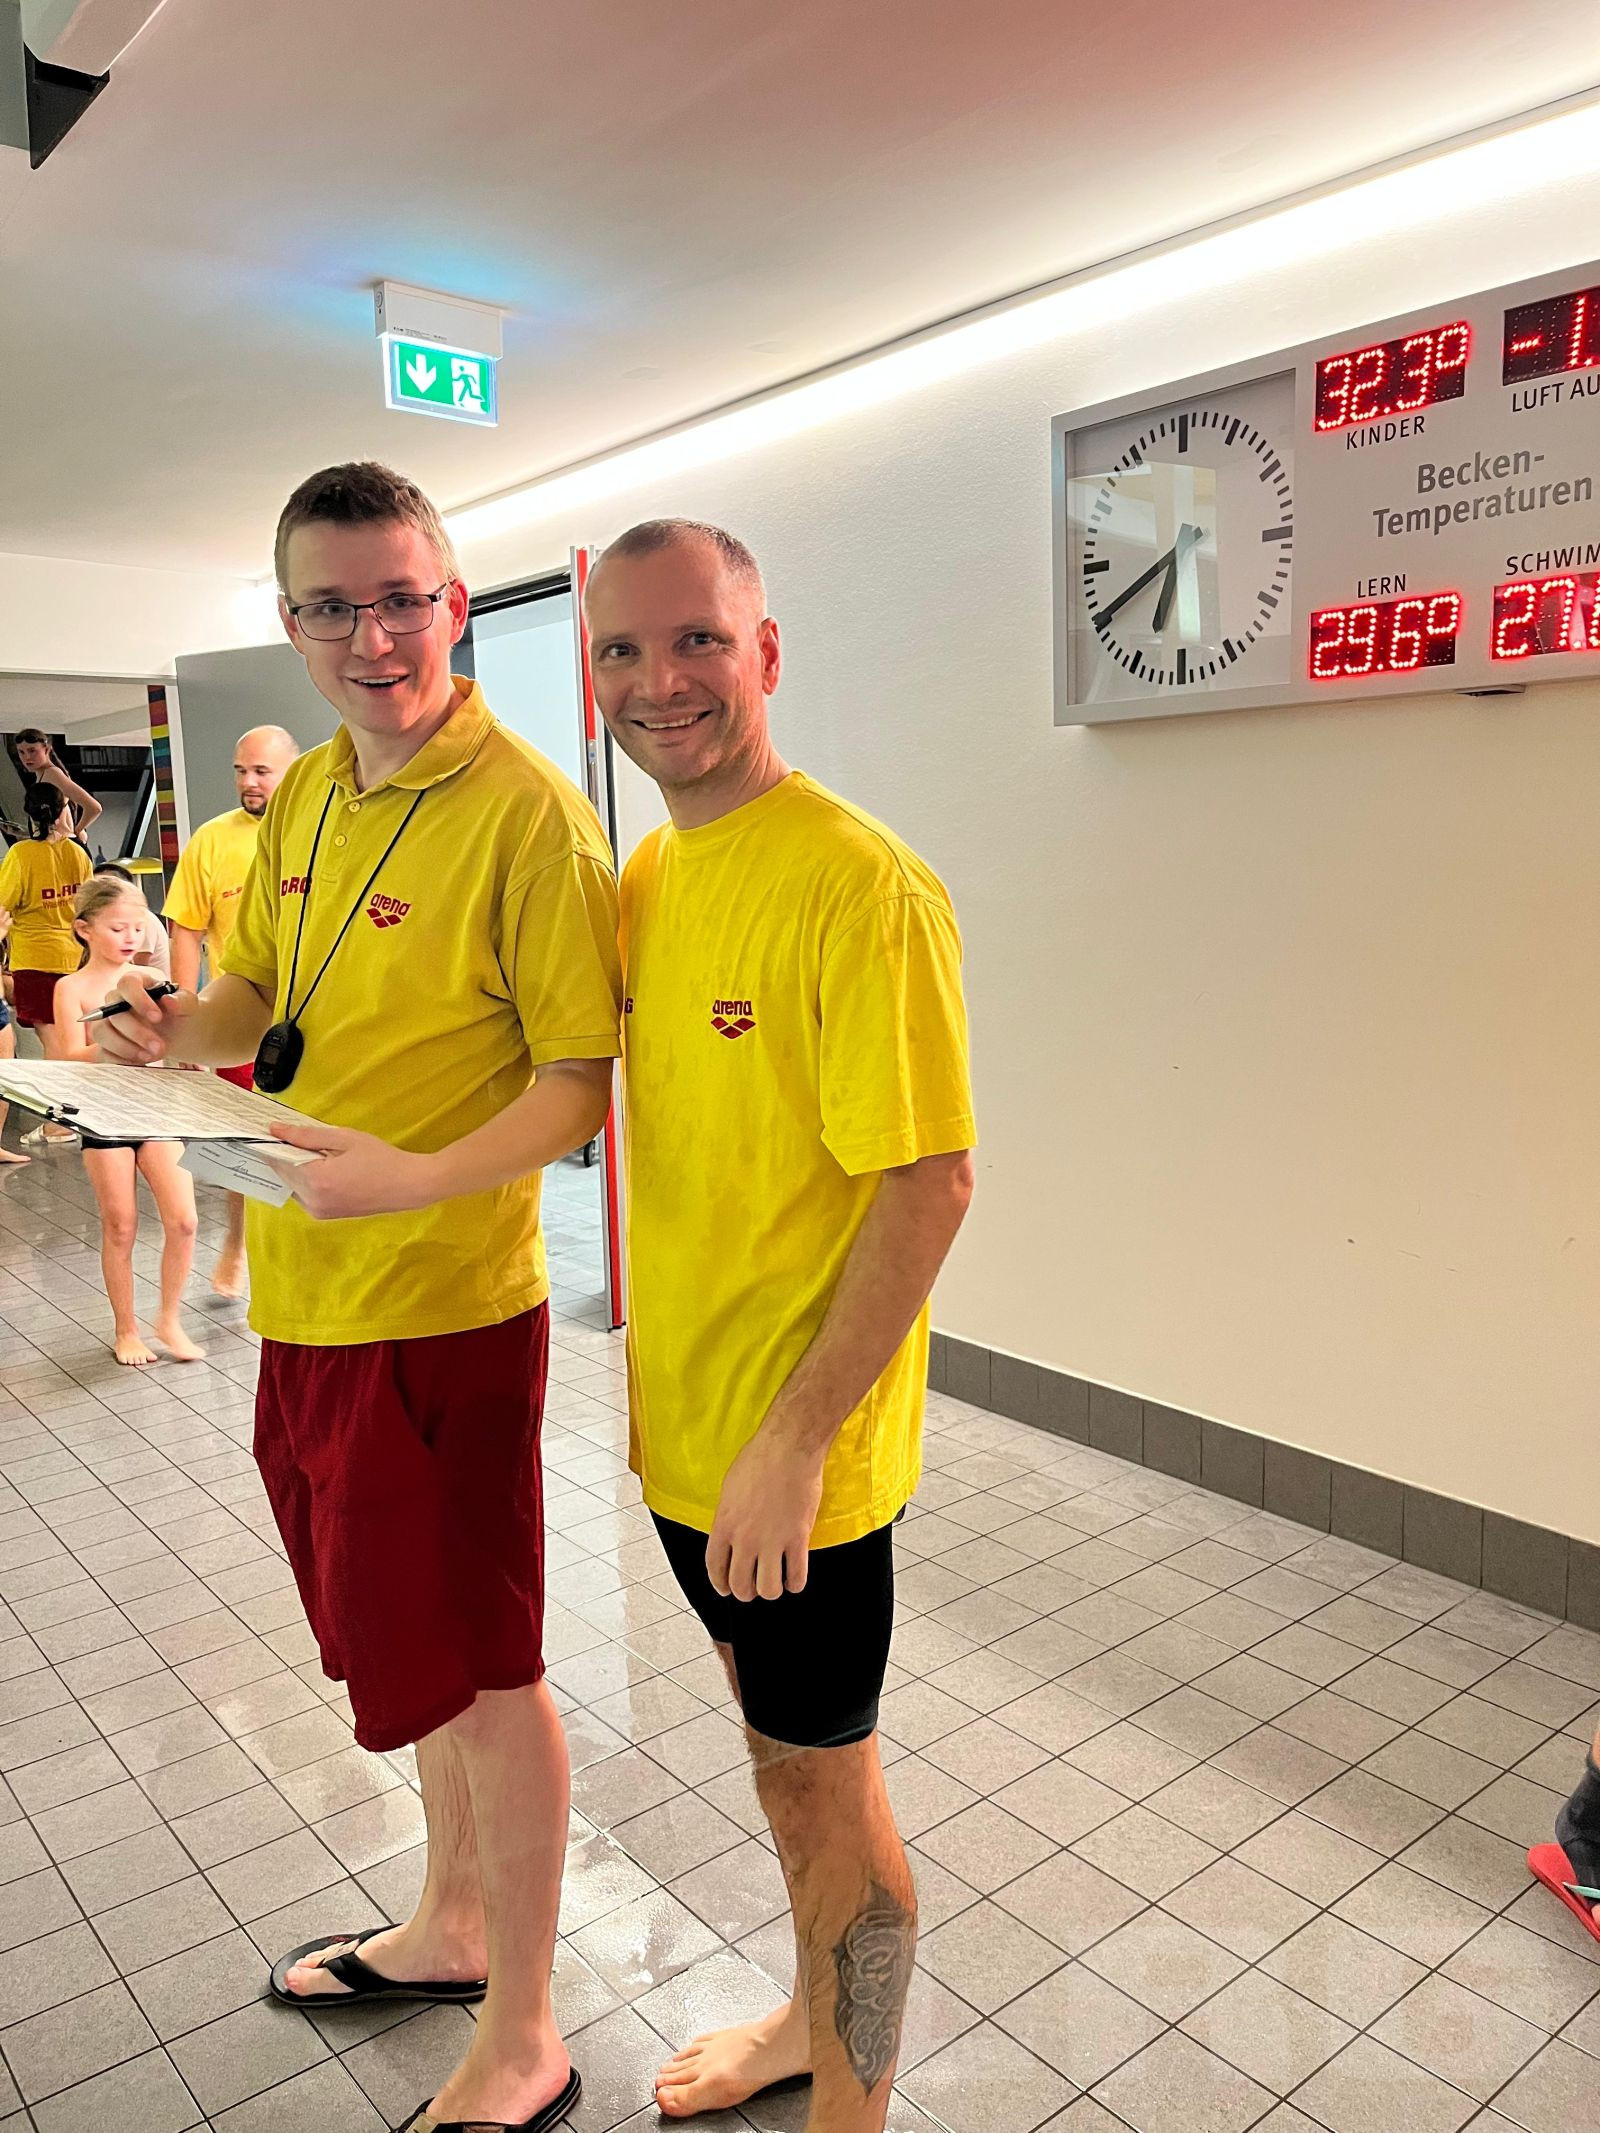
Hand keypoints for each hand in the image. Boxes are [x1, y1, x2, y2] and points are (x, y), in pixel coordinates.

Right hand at [93, 970, 196, 1064]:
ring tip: (150, 1057)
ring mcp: (108, 1022)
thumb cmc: (181, 1012)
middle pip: (114, 1013)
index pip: (127, 984)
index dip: (139, 1000)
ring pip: (101, 1032)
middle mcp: (116, 1000)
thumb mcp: (189, 1005)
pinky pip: (102, 1052)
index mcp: (136, 983)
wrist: (180, 1032)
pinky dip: (119, 1060)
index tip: (157, 1017)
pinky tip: (140, 1063)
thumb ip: (182, 1001)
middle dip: (136, 1033)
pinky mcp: (106, 1043)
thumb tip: (169, 999)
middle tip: (160, 1047)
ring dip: (124, 1048)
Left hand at [268, 1122, 439, 1220]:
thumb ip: (307, 1135)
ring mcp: (318, 1211)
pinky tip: (322, 1167)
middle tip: (294, 1136)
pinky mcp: (324, 1215)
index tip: (269, 1129)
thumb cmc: (381, 1159)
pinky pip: (303, 1194)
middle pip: (284, 1173)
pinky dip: (305, 1179)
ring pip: (292, 1184)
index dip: (273, 1143)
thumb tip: (275, 1130)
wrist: (408, 1187)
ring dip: (296, 1168)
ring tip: (314, 1151)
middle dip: (284, 1155)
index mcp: (317, 1180)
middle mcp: (312, 1201)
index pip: (280, 1159)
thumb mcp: (345, 1138)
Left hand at [705, 1422, 826, 1600]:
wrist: (788, 1448)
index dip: (720, 1584)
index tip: (726, 1588)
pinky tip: (795, 1578)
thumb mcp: (729, 1488)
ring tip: (775, 1582)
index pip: (715, 1568)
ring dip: (771, 1590)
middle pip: (741, 1585)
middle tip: (753, 1587)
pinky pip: (797, 1576)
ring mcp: (772, 1541)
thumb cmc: (759, 1459)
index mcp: (724, 1525)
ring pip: (768, 1589)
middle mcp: (745, 1539)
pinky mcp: (798, 1538)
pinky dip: (795, 1583)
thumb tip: (733, 1533)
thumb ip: (729, 1517)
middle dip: (746, 1592)